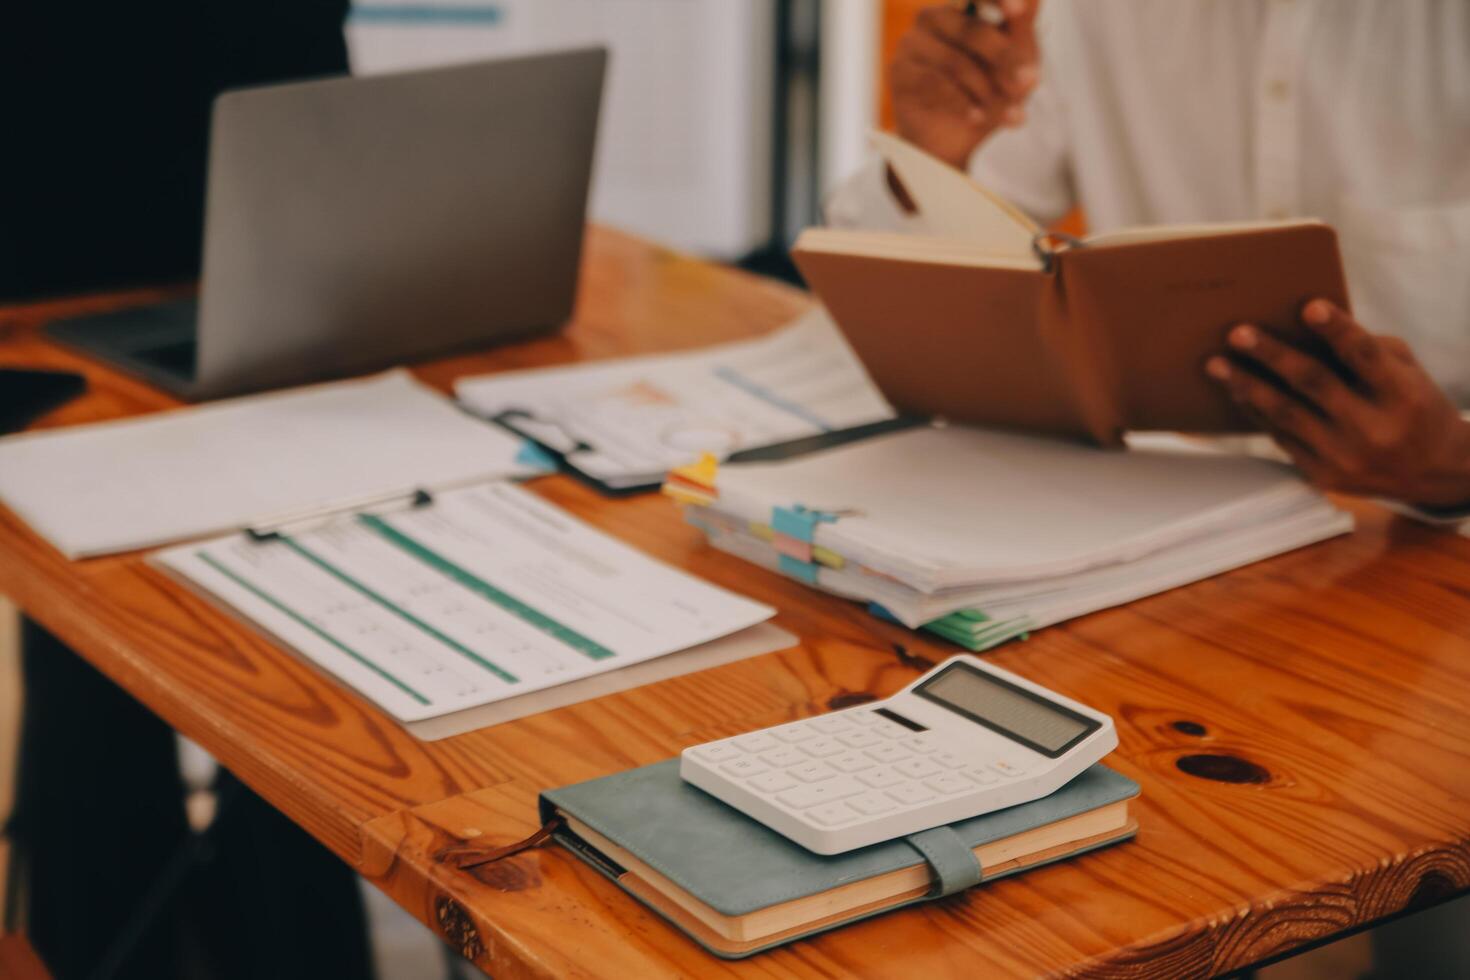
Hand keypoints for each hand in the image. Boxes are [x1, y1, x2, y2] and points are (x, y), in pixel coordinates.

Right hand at [890, 1, 1040, 170]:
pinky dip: (962, 104)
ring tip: (1011, 115)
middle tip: (1029, 83)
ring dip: (987, 90)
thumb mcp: (1016, 61)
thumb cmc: (988, 93)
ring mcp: (911, 42)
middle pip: (971, 29)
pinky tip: (978, 118)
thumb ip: (1022, 28)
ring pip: (954, 61)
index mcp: (962, 8)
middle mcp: (932, 17)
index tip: (1019, 11)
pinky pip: (933, 83)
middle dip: (1004, 60)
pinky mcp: (899, 70)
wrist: (953, 140)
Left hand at [1206, 299, 1469, 510]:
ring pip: (1285, 414)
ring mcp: (1345, 456)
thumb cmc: (1414, 406)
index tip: (1309, 306)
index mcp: (1403, 395)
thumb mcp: (1408, 374)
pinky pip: (1280, 437)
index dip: (1338, 330)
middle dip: (1271, 356)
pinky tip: (1235, 390)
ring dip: (1245, 386)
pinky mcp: (1322, 475)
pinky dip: (1255, 412)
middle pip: (1314, 383)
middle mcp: (1373, 428)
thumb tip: (1310, 327)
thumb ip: (1369, 350)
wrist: (1434, 473)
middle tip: (1237, 333)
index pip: (1366, 356)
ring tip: (1216, 364)